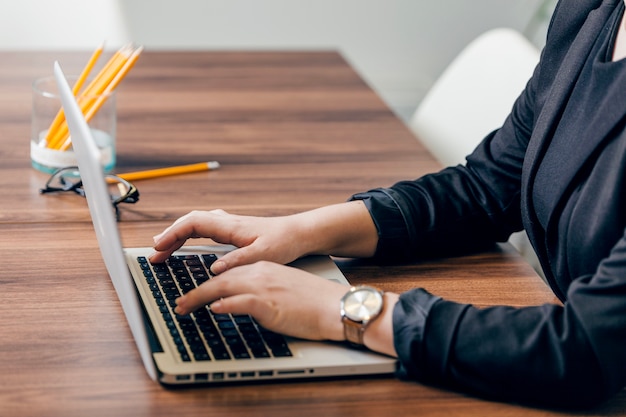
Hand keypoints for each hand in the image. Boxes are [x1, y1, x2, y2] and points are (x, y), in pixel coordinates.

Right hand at [150, 202, 378, 273]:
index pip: (193, 223)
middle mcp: (228, 222)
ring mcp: (231, 225)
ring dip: (178, 235)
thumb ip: (239, 261)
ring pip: (197, 225)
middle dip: (169, 236)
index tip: (158, 247)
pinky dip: (191, 235)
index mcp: (231, 226)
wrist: (302, 233)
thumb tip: (214, 268)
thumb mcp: (264, 255)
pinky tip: (187, 244)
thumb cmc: (286, 242)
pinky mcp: (235, 231)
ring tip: (163, 250)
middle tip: (155, 254)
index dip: (172, 234)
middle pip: (190, 223)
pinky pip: (205, 229)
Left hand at [175, 261, 346, 341]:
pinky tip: (214, 309)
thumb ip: (260, 292)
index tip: (194, 293)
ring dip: (199, 298)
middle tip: (179, 303)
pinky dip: (224, 304)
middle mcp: (261, 273)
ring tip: (184, 307)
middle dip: (195, 292)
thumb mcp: (283, 290)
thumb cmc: (314, 302)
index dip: (207, 284)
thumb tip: (239, 303)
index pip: (228, 273)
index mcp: (264, 268)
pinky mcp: (269, 303)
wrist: (335, 305)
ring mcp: (264, 287)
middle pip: (219, 279)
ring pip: (222, 288)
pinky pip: (240, 301)